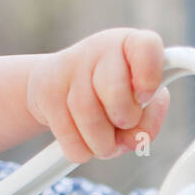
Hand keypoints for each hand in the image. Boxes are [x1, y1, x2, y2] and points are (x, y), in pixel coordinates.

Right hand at [26, 27, 171, 163]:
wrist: (59, 86)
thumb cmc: (113, 99)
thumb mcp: (141, 106)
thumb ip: (149, 120)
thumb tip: (137, 137)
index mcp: (131, 44)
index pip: (147, 47)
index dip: (149, 78)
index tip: (144, 97)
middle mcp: (100, 46)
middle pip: (115, 93)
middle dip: (125, 122)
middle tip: (124, 125)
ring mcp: (69, 65)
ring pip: (90, 118)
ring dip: (103, 144)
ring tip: (107, 141)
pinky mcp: (45, 90)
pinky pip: (70, 137)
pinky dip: (82, 150)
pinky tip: (84, 140)